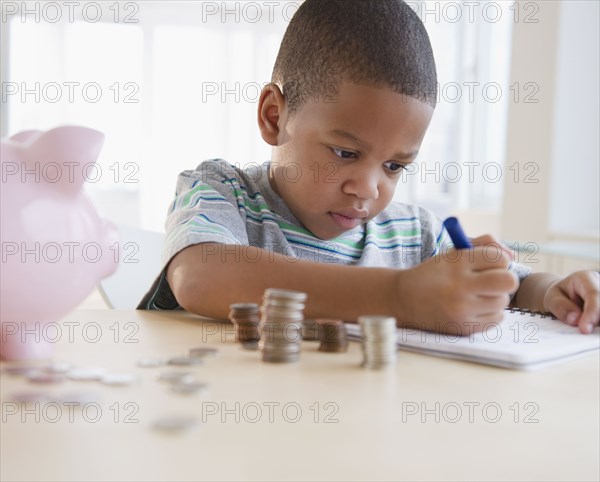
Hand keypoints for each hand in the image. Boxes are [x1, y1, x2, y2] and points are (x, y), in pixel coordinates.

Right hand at [398, 235, 517, 333]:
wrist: (404, 300)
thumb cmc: (434, 274)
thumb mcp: (453, 254)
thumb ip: (484, 246)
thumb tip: (512, 256)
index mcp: (456, 263)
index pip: (499, 259)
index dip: (497, 260)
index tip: (488, 264)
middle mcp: (460, 286)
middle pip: (509, 281)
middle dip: (505, 279)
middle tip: (492, 280)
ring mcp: (462, 309)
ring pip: (503, 301)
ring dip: (494, 296)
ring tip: (477, 295)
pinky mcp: (464, 327)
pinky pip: (497, 318)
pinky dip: (490, 312)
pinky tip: (474, 307)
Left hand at [543, 270, 599, 333]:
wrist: (563, 297)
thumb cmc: (559, 296)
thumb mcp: (552, 298)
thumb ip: (561, 306)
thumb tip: (575, 319)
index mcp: (586, 278)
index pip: (594, 294)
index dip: (592, 313)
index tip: (585, 329)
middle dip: (596, 320)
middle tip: (584, 332)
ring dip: (597, 325)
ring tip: (584, 330)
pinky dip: (596, 328)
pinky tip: (591, 332)